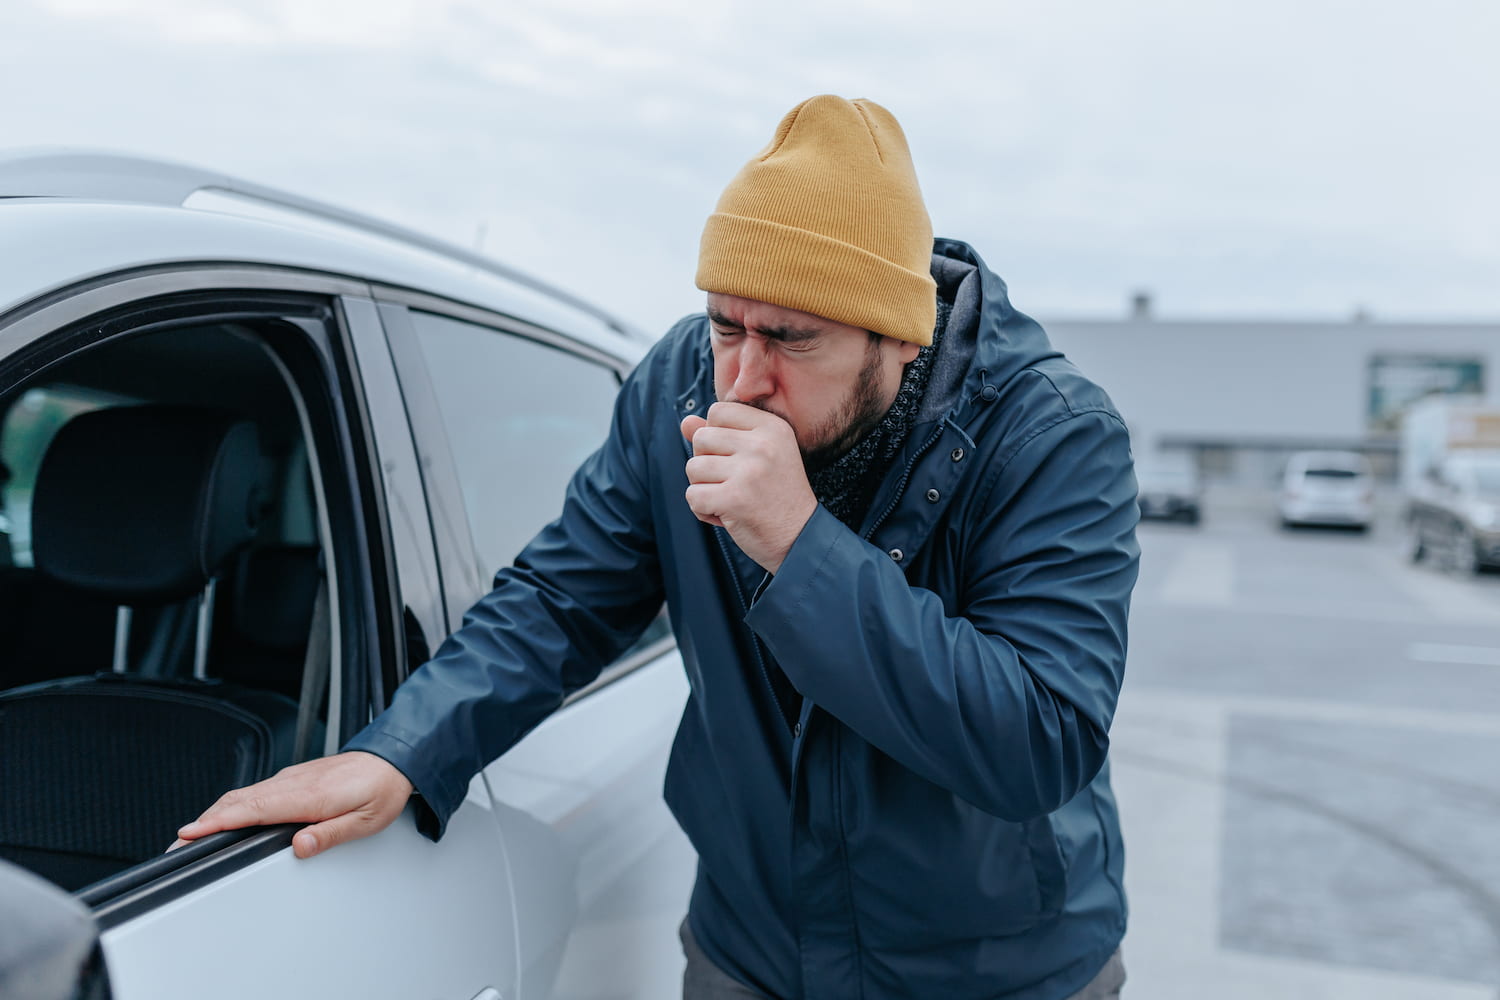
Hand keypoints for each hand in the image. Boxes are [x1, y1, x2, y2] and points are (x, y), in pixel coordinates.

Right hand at [170, 750, 413, 858]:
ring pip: (246, 794)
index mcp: (311, 796)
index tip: (191, 832)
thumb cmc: (383, 790)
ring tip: (192, 832)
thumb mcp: (366, 821)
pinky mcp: (295, 777)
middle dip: (206, 820)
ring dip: (217, 811)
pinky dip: (235, 803)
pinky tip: (227, 814)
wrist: (395, 759)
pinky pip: (257, 790)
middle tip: (178, 842)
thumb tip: (300, 846)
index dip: (219, 822)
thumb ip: (331, 834)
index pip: (255, 809)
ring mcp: (293, 777)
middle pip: (241, 801)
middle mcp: (296, 783)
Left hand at [681, 401, 817, 573]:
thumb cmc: (776, 496)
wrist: (800, 538)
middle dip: (706, 463)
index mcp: (773, 427)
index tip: (735, 458)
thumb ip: (722, 435)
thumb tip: (685, 422)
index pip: (719, 410)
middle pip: (701, 438)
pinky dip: (702, 510)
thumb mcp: (758, 457)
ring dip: (703, 488)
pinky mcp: (734, 499)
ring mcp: (748, 471)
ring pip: (692, 467)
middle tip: (732, 483)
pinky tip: (726, 516)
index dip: (716, 436)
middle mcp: (762, 444)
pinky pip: (693, 496)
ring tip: (730, 499)